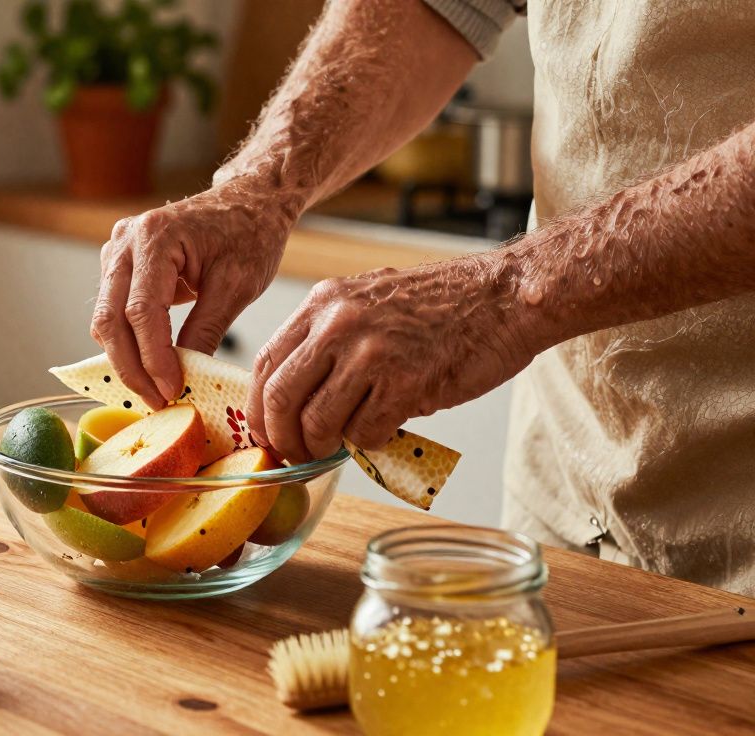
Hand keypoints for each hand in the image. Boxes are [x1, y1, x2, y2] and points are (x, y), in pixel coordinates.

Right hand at [91, 182, 296, 408]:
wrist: (248, 201)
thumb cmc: (249, 233)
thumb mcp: (236, 286)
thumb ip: (206, 331)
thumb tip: (185, 379)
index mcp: (155, 236)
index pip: (141, 311)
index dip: (153, 358)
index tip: (170, 391)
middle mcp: (125, 240)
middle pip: (110, 319)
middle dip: (131, 368)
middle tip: (156, 402)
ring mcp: (116, 251)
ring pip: (105, 319)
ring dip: (125, 359)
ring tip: (155, 389)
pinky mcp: (118, 264)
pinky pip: (112, 312)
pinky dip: (127, 342)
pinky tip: (149, 365)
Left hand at [249, 259, 541, 462]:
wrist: (504, 297)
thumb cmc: (440, 308)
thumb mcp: (365, 305)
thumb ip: (326, 343)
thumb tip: (295, 401)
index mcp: (323, 304)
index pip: (264, 364)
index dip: (258, 409)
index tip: (266, 433)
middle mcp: (337, 324)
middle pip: (279, 398)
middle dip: (283, 438)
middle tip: (296, 454)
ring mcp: (370, 352)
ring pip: (317, 422)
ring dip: (323, 446)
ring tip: (340, 445)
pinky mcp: (404, 381)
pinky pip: (365, 432)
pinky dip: (369, 442)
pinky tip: (385, 427)